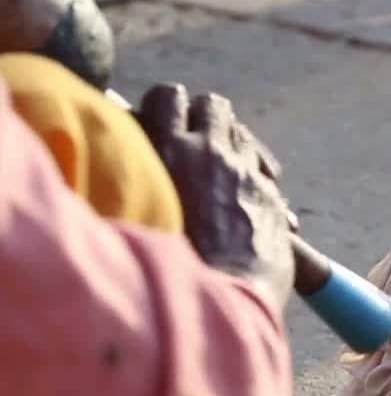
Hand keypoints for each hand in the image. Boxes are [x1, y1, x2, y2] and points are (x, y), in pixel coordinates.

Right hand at [134, 82, 296, 312]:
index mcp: (164, 149)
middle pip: (213, 105)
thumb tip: (116, 148)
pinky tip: (253, 199)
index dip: (169, 107)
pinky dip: (258, 178)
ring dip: (234, 145)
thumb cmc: (160, 263)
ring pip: (243, 133)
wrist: (213, 299)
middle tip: (201, 146)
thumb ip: (130, 173)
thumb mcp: (134, 207)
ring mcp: (243, 172)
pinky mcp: (268, 196)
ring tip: (227, 171)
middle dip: (207, 120)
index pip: (169, 96)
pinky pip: (265, 170)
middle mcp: (208, 151)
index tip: (167, 124)